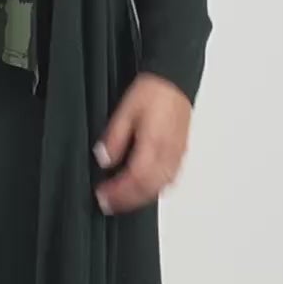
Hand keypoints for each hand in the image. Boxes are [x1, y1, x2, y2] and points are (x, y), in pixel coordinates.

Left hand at [92, 71, 190, 214]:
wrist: (175, 79)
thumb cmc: (153, 91)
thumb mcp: (125, 110)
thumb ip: (115, 138)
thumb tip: (104, 160)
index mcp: (154, 143)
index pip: (135, 179)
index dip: (118, 193)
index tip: (102, 197)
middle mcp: (168, 154)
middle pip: (148, 189)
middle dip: (126, 201)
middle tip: (108, 204)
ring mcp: (177, 155)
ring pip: (160, 188)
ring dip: (140, 198)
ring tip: (122, 200)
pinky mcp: (181, 153)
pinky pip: (169, 180)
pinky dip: (154, 189)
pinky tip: (143, 189)